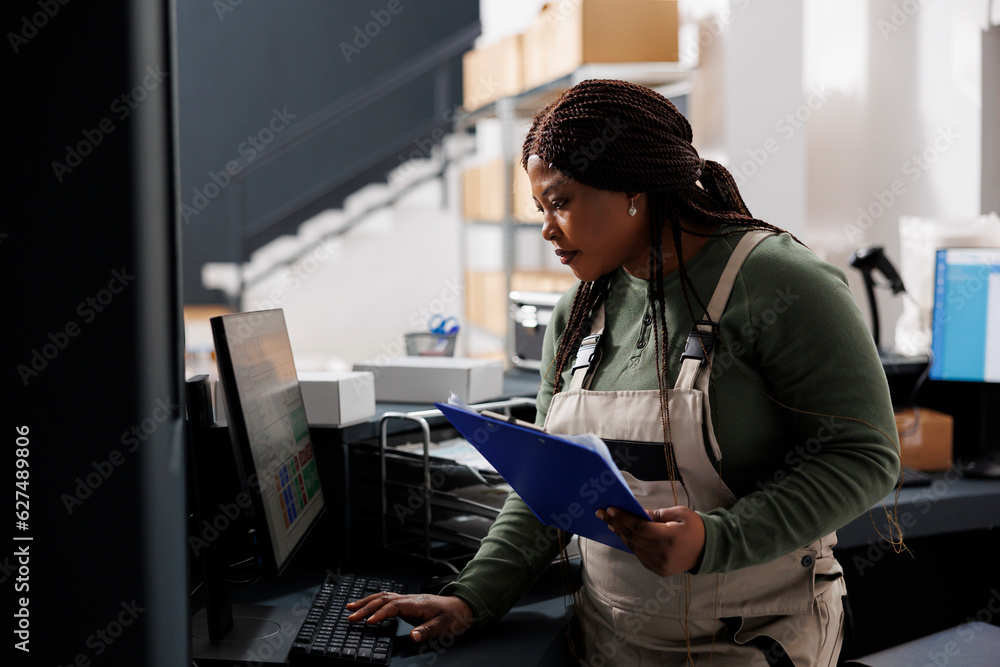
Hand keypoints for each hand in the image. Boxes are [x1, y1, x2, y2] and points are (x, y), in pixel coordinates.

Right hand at [346, 592, 474, 642]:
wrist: (460, 606)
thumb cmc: (452, 616)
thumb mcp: (444, 626)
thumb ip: (428, 631)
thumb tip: (413, 636)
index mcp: (417, 603)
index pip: (394, 606)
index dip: (380, 614)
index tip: (368, 622)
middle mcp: (410, 599)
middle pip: (384, 600)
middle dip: (366, 608)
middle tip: (351, 617)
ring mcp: (407, 599)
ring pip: (382, 597)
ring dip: (366, 602)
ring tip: (350, 608)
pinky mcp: (406, 602)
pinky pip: (386, 599)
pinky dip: (372, 602)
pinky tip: (364, 606)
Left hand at [596, 506, 705, 575]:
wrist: (707, 549)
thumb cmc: (694, 527)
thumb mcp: (680, 513)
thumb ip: (658, 514)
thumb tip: (639, 514)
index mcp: (670, 537)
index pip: (640, 527)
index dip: (623, 518)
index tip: (610, 509)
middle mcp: (663, 554)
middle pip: (633, 538)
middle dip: (616, 524)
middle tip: (602, 514)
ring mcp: (660, 565)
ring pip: (634, 548)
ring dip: (621, 534)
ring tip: (610, 523)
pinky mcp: (659, 570)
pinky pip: (640, 556)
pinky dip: (631, 544)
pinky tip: (624, 534)